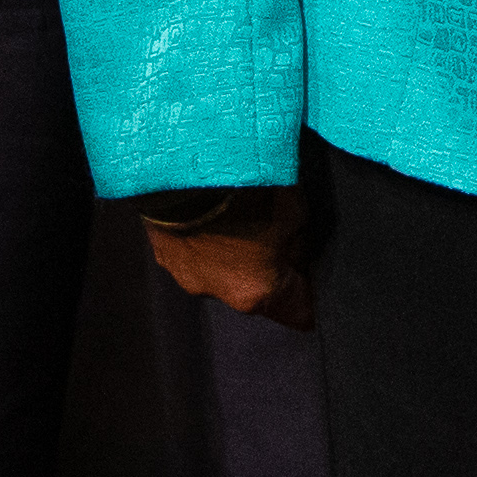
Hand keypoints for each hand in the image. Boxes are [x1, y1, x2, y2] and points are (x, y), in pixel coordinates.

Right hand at [137, 187, 312, 329]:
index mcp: (258, 292)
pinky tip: (208, 210)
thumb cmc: (247, 189)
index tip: (313, 279)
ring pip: (219, 273)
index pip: (297, 312)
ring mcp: (186, 275)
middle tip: (276, 234)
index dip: (310, 296)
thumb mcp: (294, 211)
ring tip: (235, 217)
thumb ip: (298, 241)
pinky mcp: (162, 253)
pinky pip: (192, 253)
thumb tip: (295, 251)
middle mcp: (219, 294)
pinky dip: (203, 238)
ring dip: (230, 254)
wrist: (185, 164)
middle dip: (266, 269)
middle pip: (254, 292)